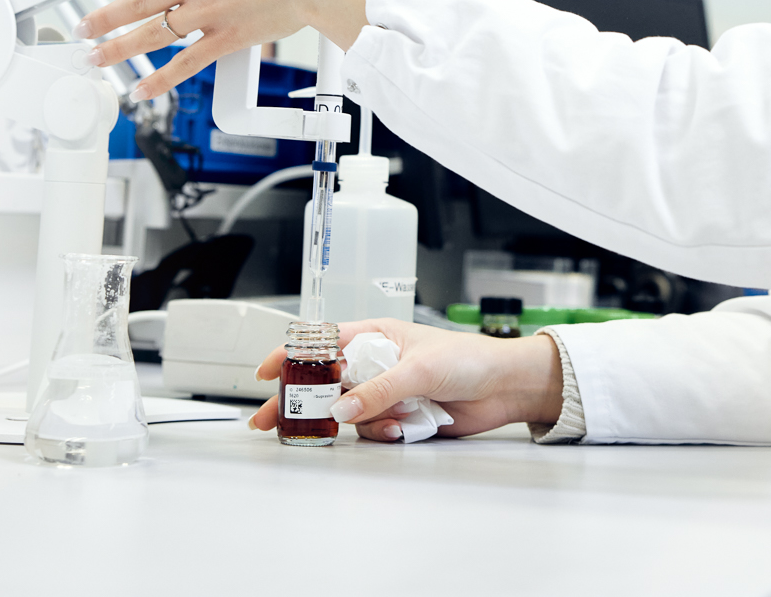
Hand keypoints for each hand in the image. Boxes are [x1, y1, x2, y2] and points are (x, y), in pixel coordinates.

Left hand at [74, 0, 379, 99]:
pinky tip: (142, 89)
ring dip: (118, 49)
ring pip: (150, 35)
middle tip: (83, 25)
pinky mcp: (224, 38)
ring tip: (97, 58)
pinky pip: (185, 63)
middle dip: (102, 16)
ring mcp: (206, 13)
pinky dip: (161, 80)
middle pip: (135, 1)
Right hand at [246, 320, 564, 441]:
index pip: (323, 342)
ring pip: (350, 413)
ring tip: (395, 420)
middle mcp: (377, 363)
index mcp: (376, 336)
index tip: (266, 371)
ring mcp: (387, 392)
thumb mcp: (419, 368)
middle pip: (325, 383)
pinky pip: (374, 431)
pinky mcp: (399, 417)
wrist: (504, 388)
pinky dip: (386, 433)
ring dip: (366, 422)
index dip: (291, 355)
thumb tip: (342, 409)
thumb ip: (378, 390)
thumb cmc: (470, 358)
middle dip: (301, 402)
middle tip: (270, 420)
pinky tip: (408, 427)